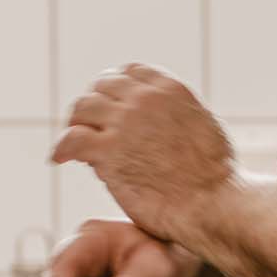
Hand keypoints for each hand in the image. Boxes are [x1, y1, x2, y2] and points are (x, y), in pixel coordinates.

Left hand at [51, 63, 235, 240]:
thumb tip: (165, 120)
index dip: (115, 88)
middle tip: (88, 126)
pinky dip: (61, 148)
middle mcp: (144, 98)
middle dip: (94, 105)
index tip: (110, 106)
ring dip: (76, 123)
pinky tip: (59, 159)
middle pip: (102, 86)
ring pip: (83, 107)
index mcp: (169, 89)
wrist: (214, 203)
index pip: (129, 72)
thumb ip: (179, 114)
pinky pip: (71, 139)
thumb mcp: (205, 125)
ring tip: (72, 142)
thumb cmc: (217, 177)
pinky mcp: (109, 152)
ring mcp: (124, 122)